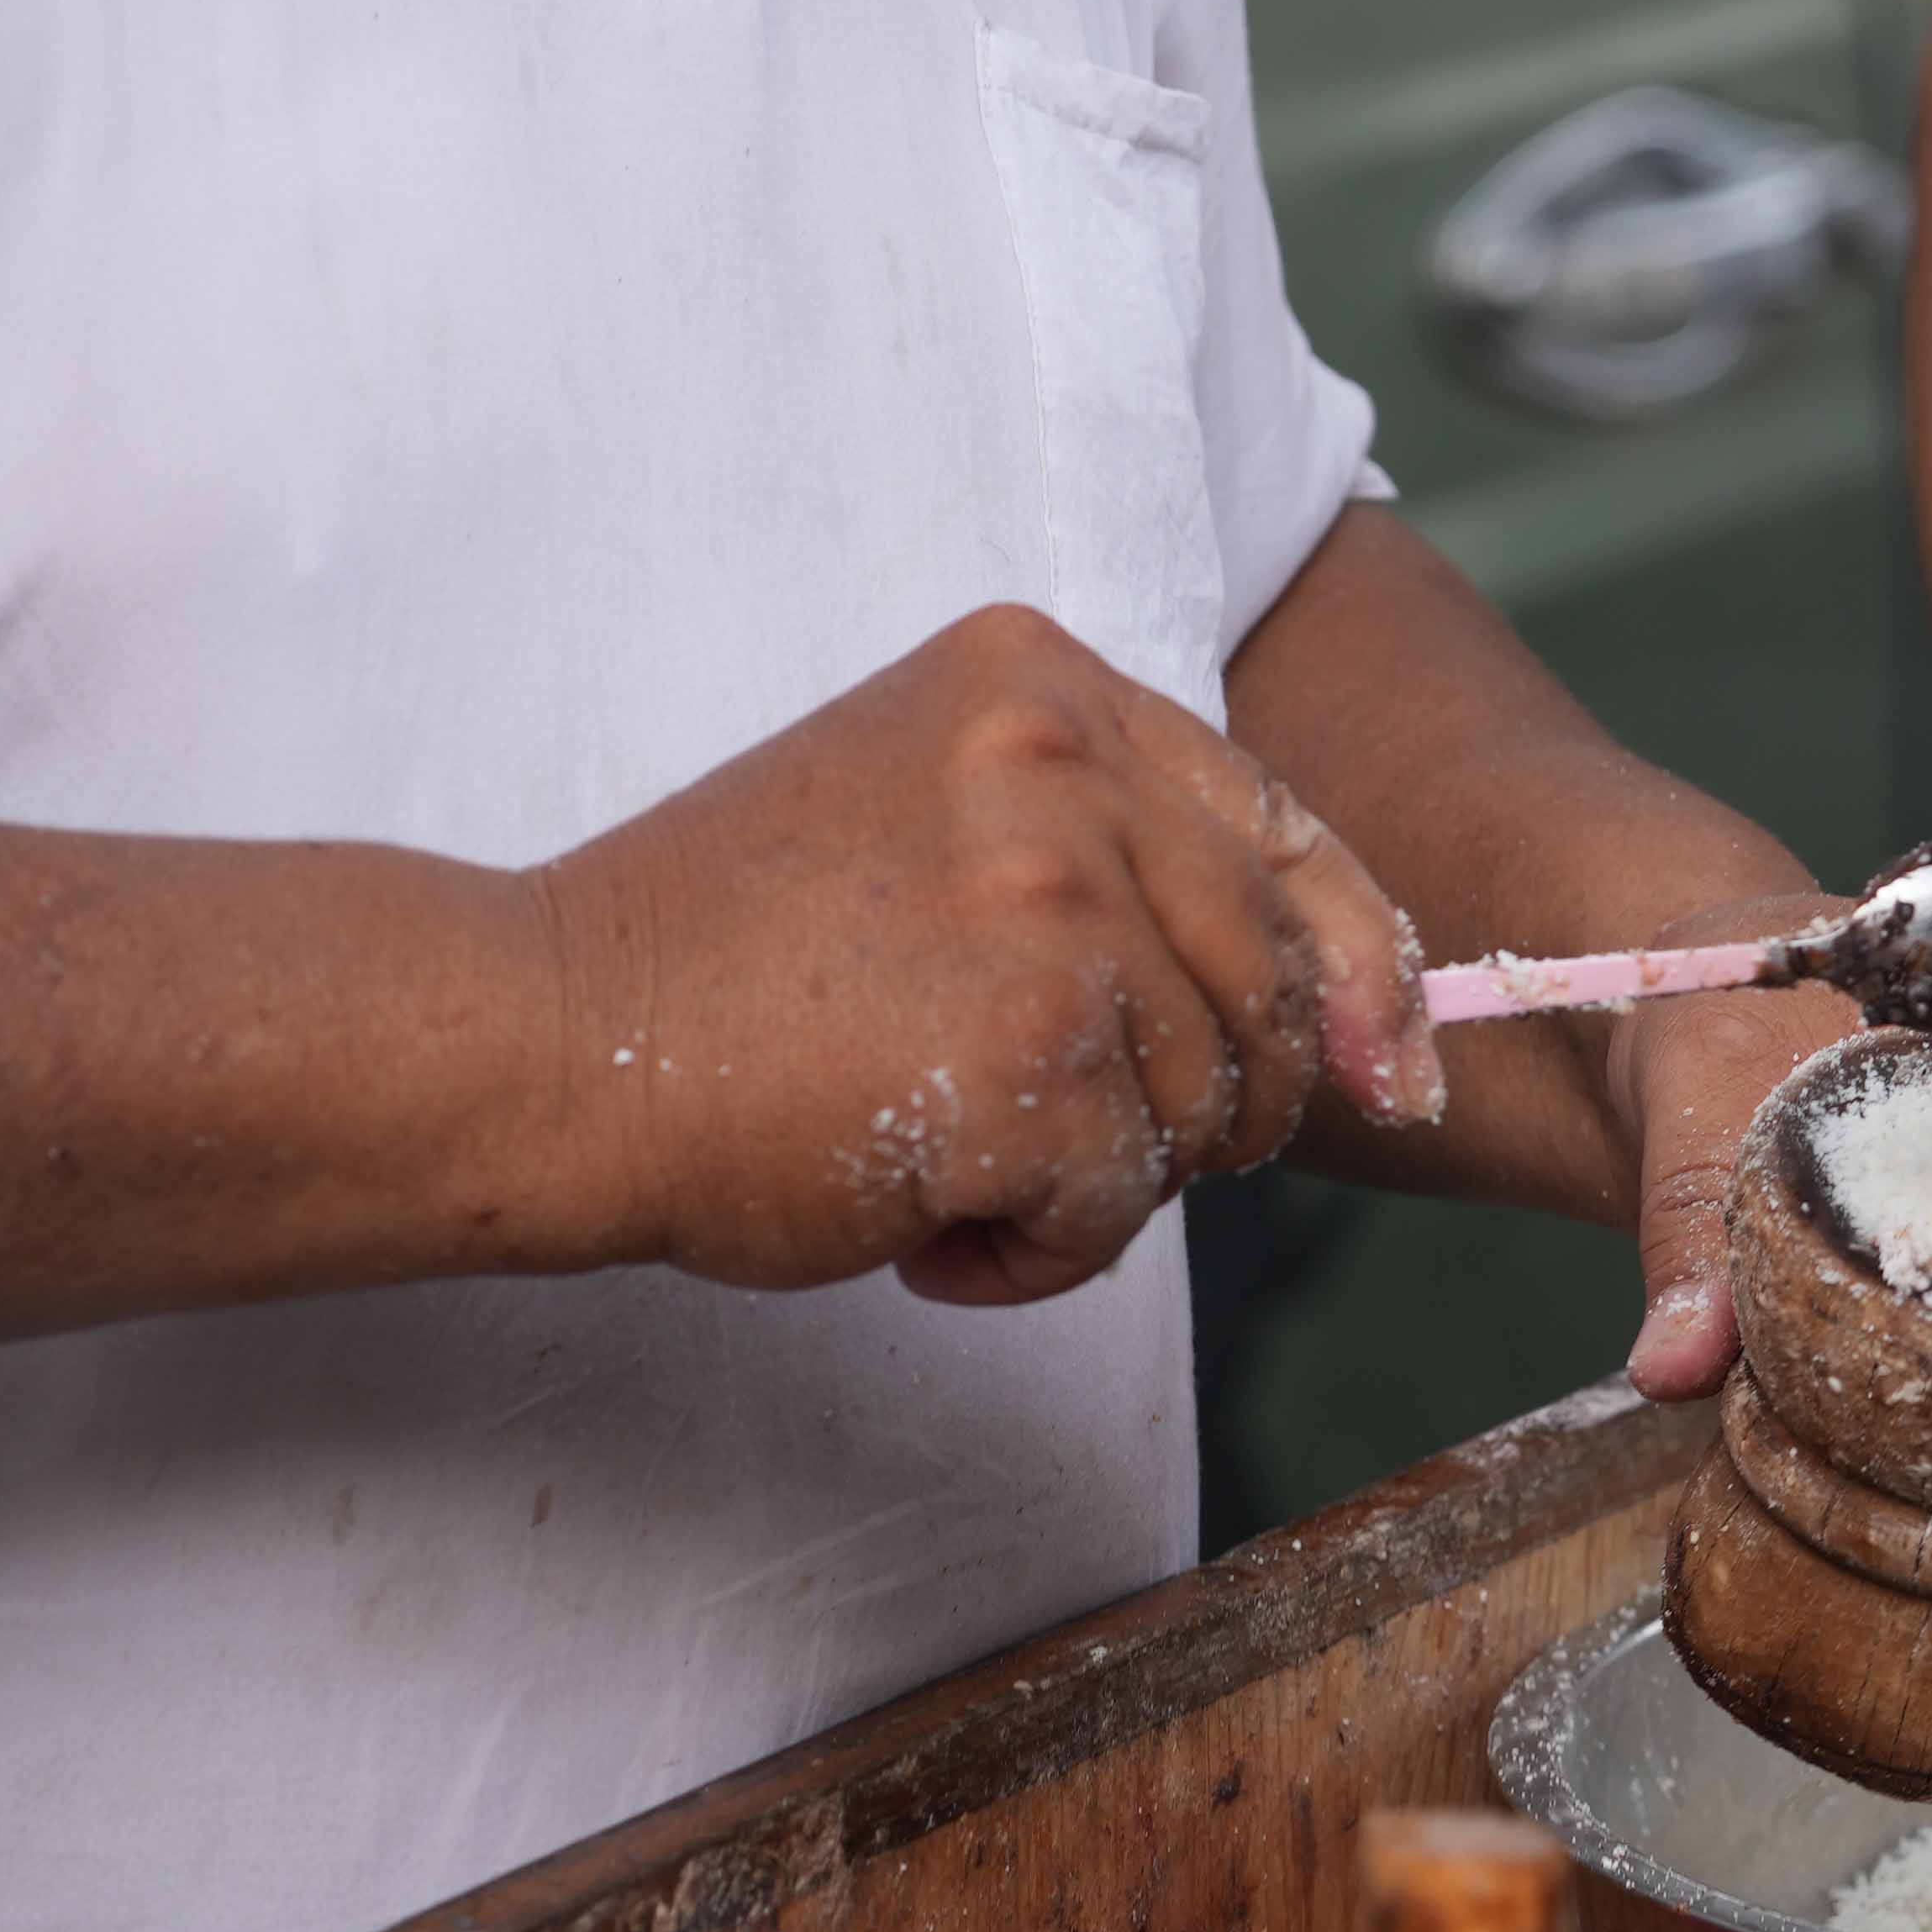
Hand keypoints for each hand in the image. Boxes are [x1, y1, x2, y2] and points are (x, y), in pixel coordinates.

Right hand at [532, 602, 1441, 1306]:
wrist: (546, 1035)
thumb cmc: (725, 961)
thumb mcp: (934, 823)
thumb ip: (1113, 862)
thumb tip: (1348, 1021)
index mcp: (1040, 678)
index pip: (1287, 829)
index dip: (1358, 968)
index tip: (1385, 1065)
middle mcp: (1065, 758)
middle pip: (1271, 982)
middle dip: (1202, 1104)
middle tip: (1046, 1135)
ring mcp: (1056, 896)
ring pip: (1207, 1104)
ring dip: (1094, 1184)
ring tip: (946, 1160)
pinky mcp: (1036, 1044)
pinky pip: (1124, 1202)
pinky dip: (1041, 1252)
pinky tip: (926, 1220)